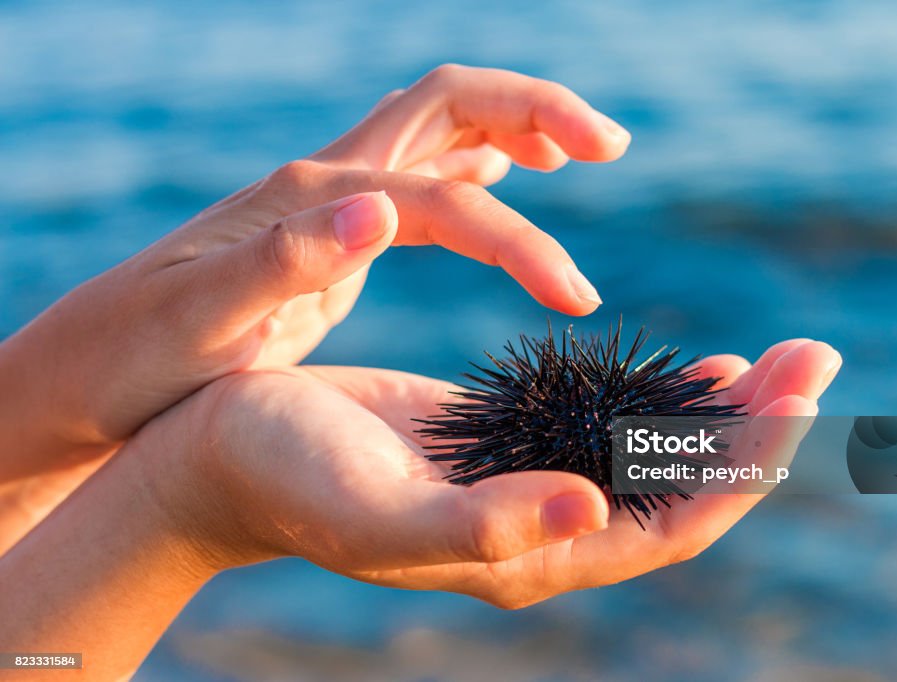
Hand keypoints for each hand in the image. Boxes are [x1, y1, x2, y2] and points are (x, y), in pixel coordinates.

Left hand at [0, 65, 629, 461]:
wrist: (97, 366)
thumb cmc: (143, 355)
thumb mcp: (204, 320)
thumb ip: (284, 261)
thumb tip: (381, 210)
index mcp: (313, 199)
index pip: (446, 193)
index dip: (522, 239)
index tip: (577, 300)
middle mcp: (330, 180)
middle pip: (450, 101)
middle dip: (539, 109)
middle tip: (612, 144)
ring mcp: (333, 199)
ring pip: (440, 129)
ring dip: (515, 125)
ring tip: (577, 150)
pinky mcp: (334, 227)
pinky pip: (421, 173)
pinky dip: (475, 164)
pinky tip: (501, 176)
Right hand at [0, 339, 836, 679]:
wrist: (225, 458)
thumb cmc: (286, 481)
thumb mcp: (377, 508)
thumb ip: (482, 524)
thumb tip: (591, 509)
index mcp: (527, 554)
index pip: (671, 522)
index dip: (742, 466)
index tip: (797, 394)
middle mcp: (543, 529)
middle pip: (680, 492)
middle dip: (755, 431)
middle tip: (814, 356)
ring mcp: (528, 486)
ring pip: (654, 461)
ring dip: (720, 415)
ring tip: (780, 361)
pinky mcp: (507, 442)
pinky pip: (609, 429)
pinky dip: (659, 399)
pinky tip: (694, 372)